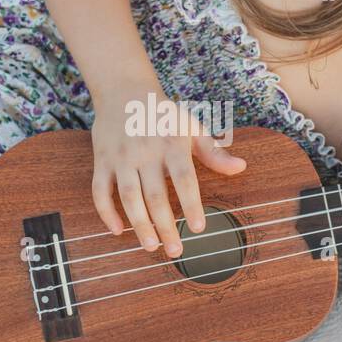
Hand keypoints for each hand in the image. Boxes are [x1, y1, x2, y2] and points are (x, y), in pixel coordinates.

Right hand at [90, 77, 245, 256]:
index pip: (184, 178)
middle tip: (176, 250)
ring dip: (138, 224)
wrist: (123, 90)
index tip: (198, 228)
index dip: (191, 204)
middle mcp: (146, 151)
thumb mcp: (191, 127)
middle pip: (155, 195)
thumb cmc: (163, 114)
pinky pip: (100, 190)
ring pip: (128, 196)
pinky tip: (118, 231)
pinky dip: (106, 212)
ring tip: (150, 246)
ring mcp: (121, 157)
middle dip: (165, 225)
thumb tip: (241, 167)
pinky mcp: (102, 161)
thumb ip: (214, 151)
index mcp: (172, 143)